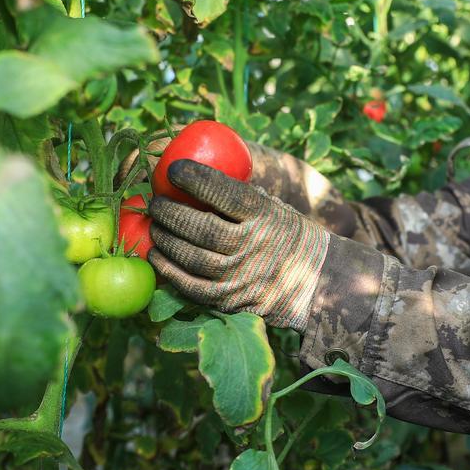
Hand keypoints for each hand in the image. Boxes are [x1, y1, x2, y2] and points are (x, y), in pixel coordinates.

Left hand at [148, 159, 329, 330]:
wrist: (314, 281)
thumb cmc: (284, 233)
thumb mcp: (273, 207)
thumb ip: (239, 195)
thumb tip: (194, 173)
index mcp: (265, 215)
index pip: (225, 194)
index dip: (196, 179)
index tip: (174, 169)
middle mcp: (253, 246)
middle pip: (201, 228)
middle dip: (170, 212)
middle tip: (155, 203)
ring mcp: (241, 276)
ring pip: (191, 257)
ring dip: (165, 239)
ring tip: (154, 226)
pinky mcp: (230, 300)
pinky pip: (190, 286)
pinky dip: (168, 270)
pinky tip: (157, 255)